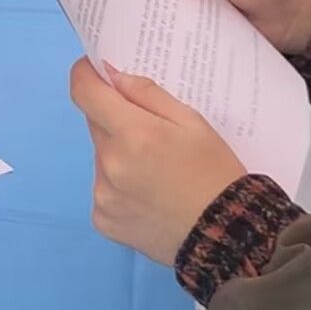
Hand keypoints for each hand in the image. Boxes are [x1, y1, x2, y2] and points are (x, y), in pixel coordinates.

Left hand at [71, 60, 245, 265]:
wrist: (226, 238)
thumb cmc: (215, 172)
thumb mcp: (192, 122)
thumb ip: (147, 94)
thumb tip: (112, 76)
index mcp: (131, 133)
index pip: (84, 92)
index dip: (86, 75)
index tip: (96, 71)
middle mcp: (109, 163)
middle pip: (97, 125)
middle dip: (116, 122)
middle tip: (151, 135)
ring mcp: (103, 194)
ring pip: (101, 159)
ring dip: (119, 156)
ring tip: (157, 173)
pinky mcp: (103, 220)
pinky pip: (104, 191)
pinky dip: (119, 188)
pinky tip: (150, 198)